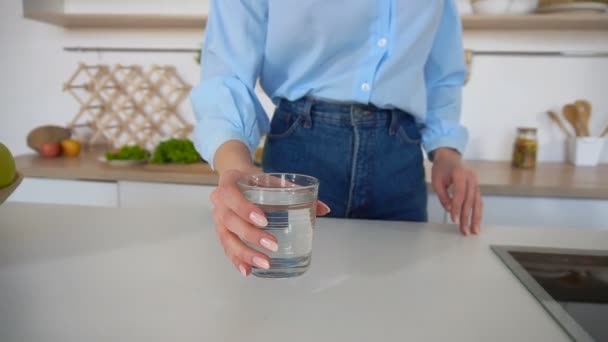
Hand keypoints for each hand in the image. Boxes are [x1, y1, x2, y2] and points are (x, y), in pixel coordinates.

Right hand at [211, 168, 330, 276]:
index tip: (264, 220)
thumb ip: (297, 192)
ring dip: (245, 253)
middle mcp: (219, 202)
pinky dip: (237, 260)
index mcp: (229, 182)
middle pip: (230, 220)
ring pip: (227, 238)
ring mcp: (218, 218)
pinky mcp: (222, 232)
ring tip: (265, 263)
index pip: (231, 195)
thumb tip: (324, 209)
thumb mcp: (273, 180)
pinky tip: (248, 271)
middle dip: (251, 235)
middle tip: (273, 245)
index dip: (245, 208)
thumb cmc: (256, 180)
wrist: (236, 178)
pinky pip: (227, 248)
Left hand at [431, 148, 482, 235]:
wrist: (449, 157)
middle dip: (468, 217)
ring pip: (477, 202)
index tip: (454, 220)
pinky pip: (478, 200)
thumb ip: (443, 196)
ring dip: (476, 217)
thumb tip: (450, 210)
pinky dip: (477, 211)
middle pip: (470, 201)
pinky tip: (476, 221)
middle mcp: (471, 178)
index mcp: (460, 174)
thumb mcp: (437, 181)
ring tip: (474, 230)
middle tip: (465, 230)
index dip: (457, 208)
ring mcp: (475, 182)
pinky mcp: (476, 186)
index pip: (460, 195)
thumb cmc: (441, 168)